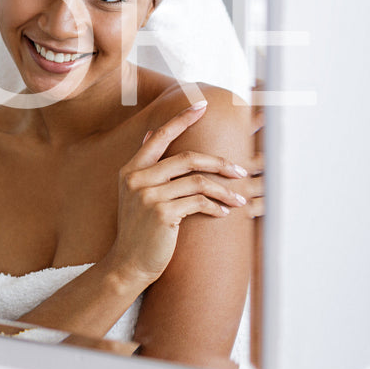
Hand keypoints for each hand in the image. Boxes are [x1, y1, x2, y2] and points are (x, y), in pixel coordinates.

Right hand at [107, 101, 252, 286]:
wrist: (128, 263)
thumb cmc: (137, 229)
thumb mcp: (133, 193)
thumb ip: (144, 165)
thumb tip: (149, 134)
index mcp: (130, 170)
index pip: (159, 136)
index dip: (181, 119)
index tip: (201, 105)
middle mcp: (137, 179)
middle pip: (188, 158)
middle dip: (220, 163)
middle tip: (241, 169)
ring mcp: (148, 196)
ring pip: (199, 182)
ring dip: (224, 191)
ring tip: (238, 199)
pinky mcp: (162, 213)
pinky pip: (198, 203)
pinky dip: (215, 207)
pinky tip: (222, 214)